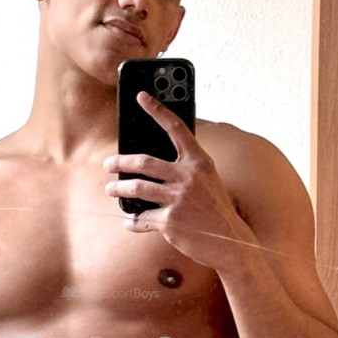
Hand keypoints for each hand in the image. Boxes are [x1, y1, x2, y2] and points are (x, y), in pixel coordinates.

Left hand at [102, 91, 253, 269]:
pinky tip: (130, 220)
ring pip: (136, 188)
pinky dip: (132, 220)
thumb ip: (186, 167)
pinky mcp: (170, 221)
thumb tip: (152, 164)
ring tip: (111, 189)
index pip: (176, 128)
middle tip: (108, 164)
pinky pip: (141, 218)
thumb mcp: (208, 180)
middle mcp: (188, 177)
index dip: (157, 110)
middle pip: (144, 162)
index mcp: (199, 162)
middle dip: (120, 162)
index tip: (141, 96)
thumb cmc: (215, 209)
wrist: (229, 241)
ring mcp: (178, 199)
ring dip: (118, 189)